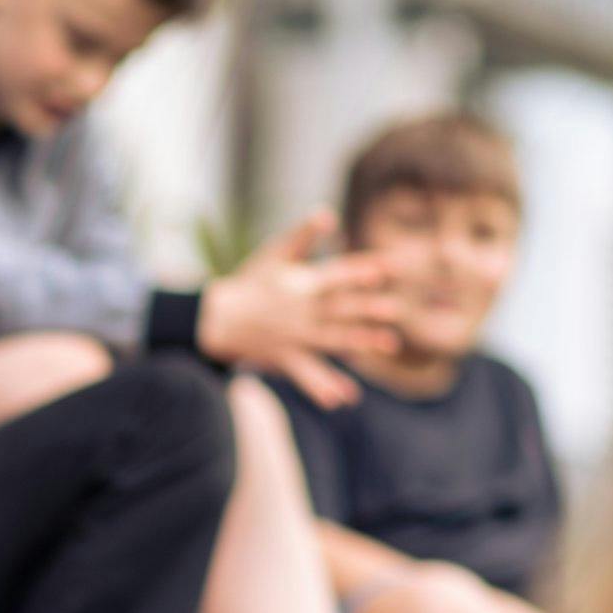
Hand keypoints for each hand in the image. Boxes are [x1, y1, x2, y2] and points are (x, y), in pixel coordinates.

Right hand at [199, 208, 402, 407]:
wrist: (216, 317)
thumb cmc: (249, 280)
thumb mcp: (275, 253)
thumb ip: (303, 235)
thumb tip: (329, 214)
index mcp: (301, 283)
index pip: (335, 275)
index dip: (360, 271)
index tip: (384, 269)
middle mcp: (301, 310)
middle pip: (340, 308)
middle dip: (368, 308)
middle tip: (396, 309)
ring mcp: (294, 336)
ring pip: (333, 339)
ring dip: (361, 341)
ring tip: (389, 343)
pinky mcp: (286, 357)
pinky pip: (306, 374)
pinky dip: (322, 387)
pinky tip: (342, 398)